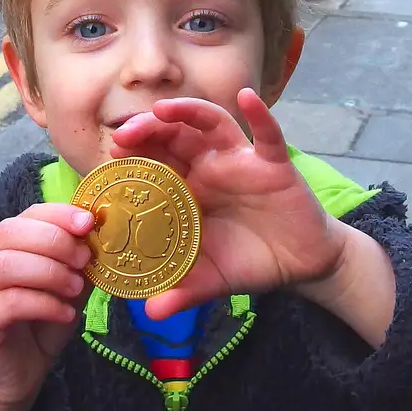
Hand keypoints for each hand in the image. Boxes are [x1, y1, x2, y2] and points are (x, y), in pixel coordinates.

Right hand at [0, 203, 92, 410]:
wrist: (14, 378)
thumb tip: (99, 235)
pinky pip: (8, 302)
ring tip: (76, 287)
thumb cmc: (38, 326)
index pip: (26, 214)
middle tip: (84, 258)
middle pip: (10, 232)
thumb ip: (77, 262)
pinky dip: (43, 303)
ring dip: (49, 272)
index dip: (57, 214)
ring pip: (5, 265)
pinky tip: (65, 313)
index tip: (89, 222)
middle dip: (54, 241)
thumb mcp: (67, 288)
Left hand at [109, 90, 348, 319]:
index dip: (133, 155)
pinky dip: (259, 115)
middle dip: (148, 129)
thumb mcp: (212, 279)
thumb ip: (183, 291)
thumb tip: (151, 313)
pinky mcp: (274, 163)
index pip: (155, 162)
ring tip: (163, 109)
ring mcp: (241, 161)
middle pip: (174, 134)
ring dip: (187, 111)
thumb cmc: (250, 261)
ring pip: (211, 123)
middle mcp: (210, 166)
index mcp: (189, 189)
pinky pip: (267, 134)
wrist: (301, 266)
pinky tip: (247, 98)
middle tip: (124, 135)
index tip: (110, 157)